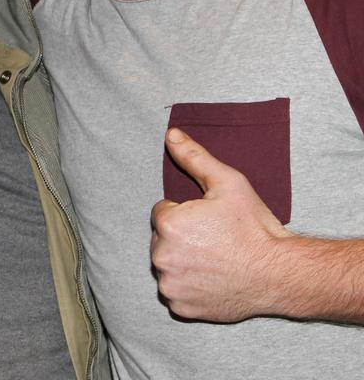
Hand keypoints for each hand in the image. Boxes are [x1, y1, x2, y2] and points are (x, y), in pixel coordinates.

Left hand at [150, 128, 293, 321]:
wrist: (280, 273)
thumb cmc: (254, 227)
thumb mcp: (228, 184)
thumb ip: (194, 158)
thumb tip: (171, 135)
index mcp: (167, 224)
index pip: (162, 212)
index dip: (186, 214)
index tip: (209, 222)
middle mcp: (161, 256)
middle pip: (162, 239)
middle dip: (182, 238)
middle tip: (214, 241)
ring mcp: (170, 284)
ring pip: (168, 265)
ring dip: (183, 262)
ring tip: (214, 260)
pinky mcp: (181, 306)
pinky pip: (176, 292)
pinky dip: (189, 287)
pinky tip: (212, 280)